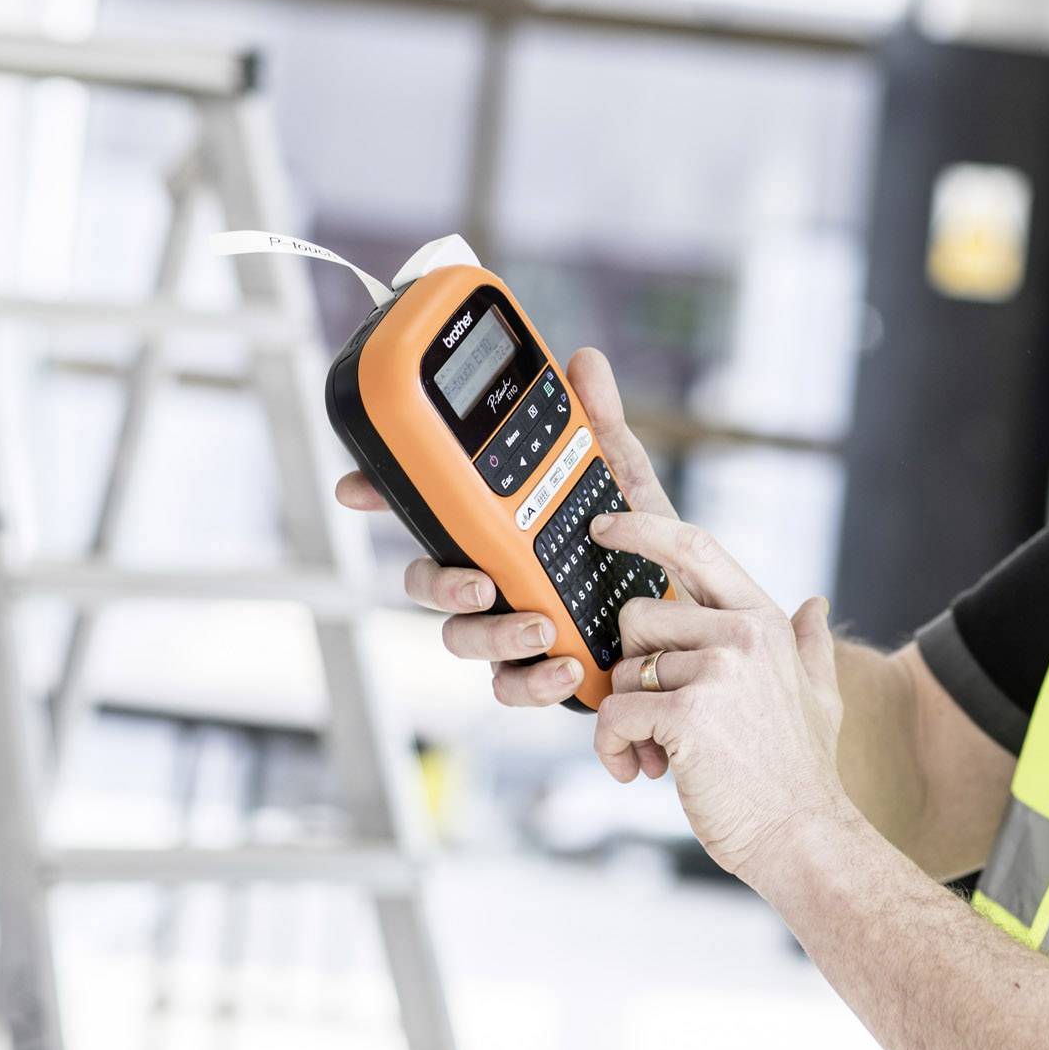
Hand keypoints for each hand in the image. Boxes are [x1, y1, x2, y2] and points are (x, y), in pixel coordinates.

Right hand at [337, 345, 681, 754]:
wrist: (693, 621)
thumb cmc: (645, 545)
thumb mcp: (626, 477)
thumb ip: (600, 424)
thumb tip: (584, 363)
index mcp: (500, 525)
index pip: (431, 508)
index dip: (382, 495)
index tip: (355, 487)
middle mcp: (493, 576)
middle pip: (427, 582)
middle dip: (439, 584)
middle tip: (481, 582)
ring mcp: (510, 625)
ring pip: (461, 637)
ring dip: (492, 636)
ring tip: (542, 628)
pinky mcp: (540, 670)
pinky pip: (512, 686)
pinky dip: (533, 684)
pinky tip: (564, 668)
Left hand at [588, 506, 850, 886]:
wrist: (805, 836)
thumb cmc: (803, 773)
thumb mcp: (821, 696)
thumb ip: (811, 645)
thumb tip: (817, 606)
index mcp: (765, 622)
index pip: (696, 548)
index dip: (642, 527)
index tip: (603, 526)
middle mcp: (743, 635)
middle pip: (638, 616)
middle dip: (631, 668)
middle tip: (654, 720)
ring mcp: (717, 671)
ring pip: (622, 671)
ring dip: (624, 720)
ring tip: (655, 757)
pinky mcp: (687, 714)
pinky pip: (614, 714)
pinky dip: (613, 749)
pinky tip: (641, 774)